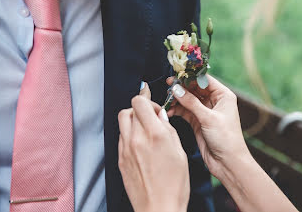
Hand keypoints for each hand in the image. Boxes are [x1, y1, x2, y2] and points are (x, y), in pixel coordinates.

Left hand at [118, 96, 189, 211]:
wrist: (159, 208)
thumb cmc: (174, 185)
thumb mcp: (180, 152)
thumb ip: (168, 130)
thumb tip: (160, 117)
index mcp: (155, 135)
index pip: (139, 102)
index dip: (147, 100)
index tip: (153, 105)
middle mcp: (136, 139)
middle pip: (129, 109)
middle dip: (140, 108)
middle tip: (151, 116)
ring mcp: (126, 149)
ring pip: (122, 121)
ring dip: (133, 119)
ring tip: (144, 128)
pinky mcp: (121, 159)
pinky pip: (121, 137)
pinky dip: (129, 133)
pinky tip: (140, 143)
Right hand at [167, 75, 250, 180]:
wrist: (228, 162)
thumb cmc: (226, 139)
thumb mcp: (208, 118)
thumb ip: (191, 103)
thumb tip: (176, 89)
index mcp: (223, 95)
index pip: (205, 80)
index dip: (190, 76)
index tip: (177, 74)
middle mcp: (214, 101)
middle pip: (194, 88)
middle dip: (181, 88)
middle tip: (168, 86)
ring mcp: (205, 111)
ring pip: (188, 100)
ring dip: (177, 100)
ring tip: (167, 101)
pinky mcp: (198, 121)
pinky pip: (185, 111)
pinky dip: (177, 110)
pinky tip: (169, 111)